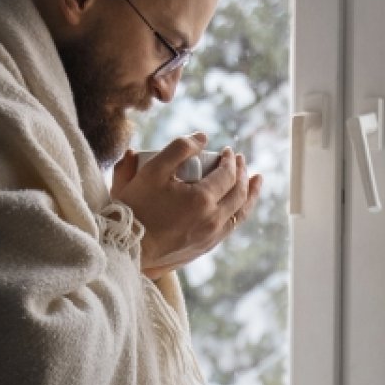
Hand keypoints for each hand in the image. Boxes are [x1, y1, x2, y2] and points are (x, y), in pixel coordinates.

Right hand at [111, 133, 263, 278]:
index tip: (228, 151)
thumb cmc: (136, 207)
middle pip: (239, 194)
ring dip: (250, 195)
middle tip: (242, 161)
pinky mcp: (204, 248)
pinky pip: (230, 228)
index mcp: (202, 200)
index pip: (227, 175)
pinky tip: (238, 207)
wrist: (128, 247)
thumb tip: (203, 137)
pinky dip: (238, 213)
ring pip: (240, 214)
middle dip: (243, 174)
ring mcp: (210, 237)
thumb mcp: (153, 170)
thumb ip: (178, 148)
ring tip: (257, 182)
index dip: (230, 160)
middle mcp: (212, 220)